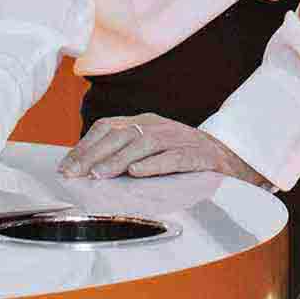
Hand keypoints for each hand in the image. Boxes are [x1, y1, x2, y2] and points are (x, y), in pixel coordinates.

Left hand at [58, 114, 270, 187]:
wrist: (233, 160)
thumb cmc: (185, 159)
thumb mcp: (153, 150)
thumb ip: (125, 154)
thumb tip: (86, 170)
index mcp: (146, 122)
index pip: (108, 128)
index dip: (85, 146)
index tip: (66, 168)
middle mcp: (160, 126)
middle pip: (121, 134)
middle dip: (93, 155)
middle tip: (75, 175)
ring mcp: (180, 138)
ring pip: (143, 144)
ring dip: (118, 160)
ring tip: (99, 176)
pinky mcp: (199, 155)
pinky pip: (174, 157)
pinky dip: (154, 165)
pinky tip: (137, 174)